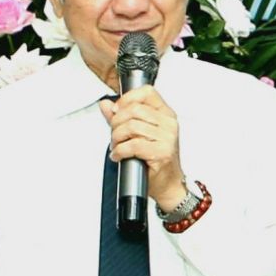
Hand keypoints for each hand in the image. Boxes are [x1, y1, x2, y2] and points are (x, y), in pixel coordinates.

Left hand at [98, 85, 185, 210]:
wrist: (168, 183)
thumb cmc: (155, 159)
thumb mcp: (139, 134)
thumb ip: (121, 117)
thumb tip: (106, 104)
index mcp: (166, 114)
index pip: (147, 92)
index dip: (127, 98)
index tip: (117, 110)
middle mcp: (169, 124)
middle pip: (134, 110)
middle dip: (116, 123)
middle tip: (115, 135)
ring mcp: (167, 138)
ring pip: (131, 127)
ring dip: (116, 138)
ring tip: (117, 146)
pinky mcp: (161, 153)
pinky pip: (132, 145)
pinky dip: (120, 151)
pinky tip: (119, 155)